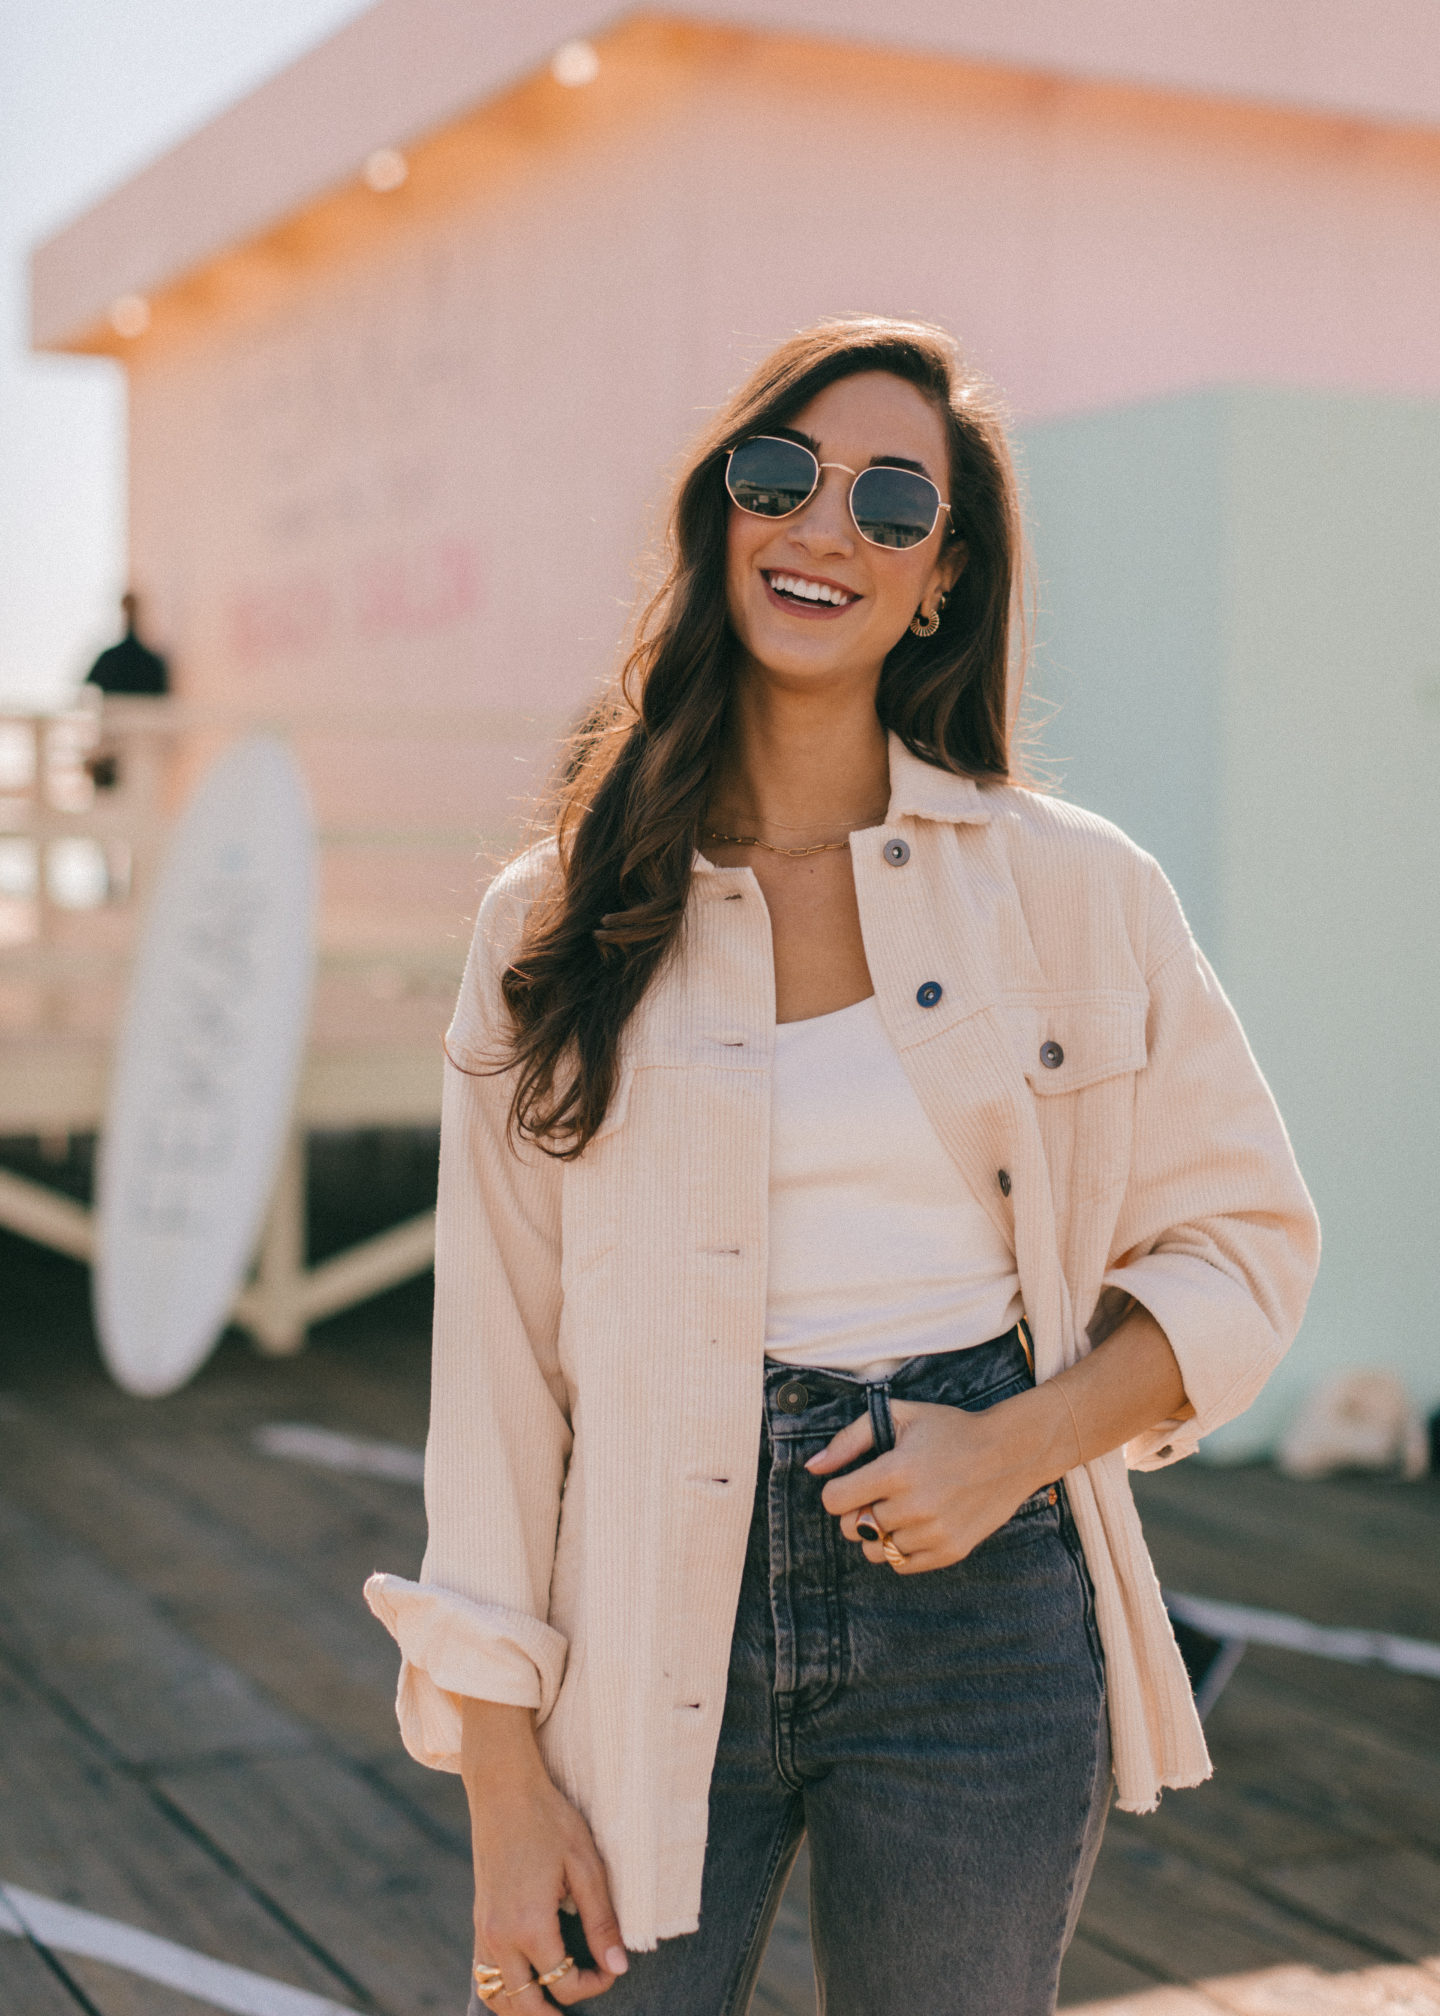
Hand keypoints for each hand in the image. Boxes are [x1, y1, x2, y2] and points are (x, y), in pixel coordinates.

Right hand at [462, 1700, 627, 2003]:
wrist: (504, 1788)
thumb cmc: (549, 1820)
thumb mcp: (586, 1866)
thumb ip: (602, 1921)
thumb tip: (618, 1966)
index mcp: (530, 1925)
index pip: (562, 1982)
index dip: (593, 1984)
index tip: (612, 1968)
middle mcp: (500, 1936)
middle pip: (525, 2005)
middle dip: (556, 2013)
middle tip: (584, 1996)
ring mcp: (484, 1930)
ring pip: (497, 1996)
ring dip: (523, 2010)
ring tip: (551, 2008)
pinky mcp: (479, 1920)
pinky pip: (482, 1974)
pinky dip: (502, 1991)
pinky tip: (523, 1985)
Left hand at [806, 1387, 1064, 1572]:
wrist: (1009, 1452)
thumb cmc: (949, 1429)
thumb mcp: (899, 1416)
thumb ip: (849, 1440)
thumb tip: (813, 1467)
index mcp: (896, 1471)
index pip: (834, 1501)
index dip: (838, 1491)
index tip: (853, 1483)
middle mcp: (913, 1507)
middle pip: (852, 1528)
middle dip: (856, 1511)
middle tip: (877, 1495)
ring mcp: (933, 1533)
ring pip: (874, 1551)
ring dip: (878, 1532)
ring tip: (899, 1509)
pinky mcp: (950, 1551)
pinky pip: (901, 1565)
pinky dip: (900, 1548)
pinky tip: (915, 1524)